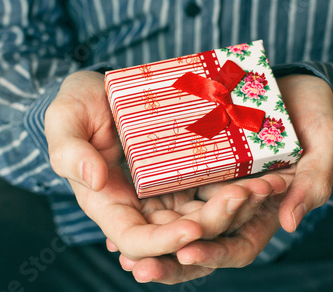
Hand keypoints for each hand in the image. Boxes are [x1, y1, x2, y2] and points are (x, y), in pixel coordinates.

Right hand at [45, 71, 284, 267]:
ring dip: (237, 206)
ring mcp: (166, 189)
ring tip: (268, 185)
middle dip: (215, 222)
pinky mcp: (184, 170)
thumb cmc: (77, 105)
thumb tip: (96, 182)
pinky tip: (265, 170)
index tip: (191, 231)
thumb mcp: (64, 120)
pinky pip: (213, 185)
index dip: (162, 243)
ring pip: (204, 211)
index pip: (135, 239)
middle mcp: (141, 204)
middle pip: (180, 231)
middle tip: (247, 197)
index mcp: (109, 204)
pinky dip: (238, 183)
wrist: (101, 90)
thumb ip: (69, 152)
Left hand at [117, 74, 332, 283]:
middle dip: (170, 258)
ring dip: (151, 238)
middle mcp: (236, 205)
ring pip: (180, 220)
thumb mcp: (324, 144)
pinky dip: (148, 201)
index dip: (214, 253)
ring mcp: (214, 186)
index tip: (187, 253)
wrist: (293, 84)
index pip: (239, 246)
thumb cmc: (315, 114)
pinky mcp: (197, 164)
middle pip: (202, 242)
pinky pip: (170, 186)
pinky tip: (119, 203)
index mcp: (266, 210)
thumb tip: (288, 223)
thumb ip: (313, 181)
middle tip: (135, 265)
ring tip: (118, 249)